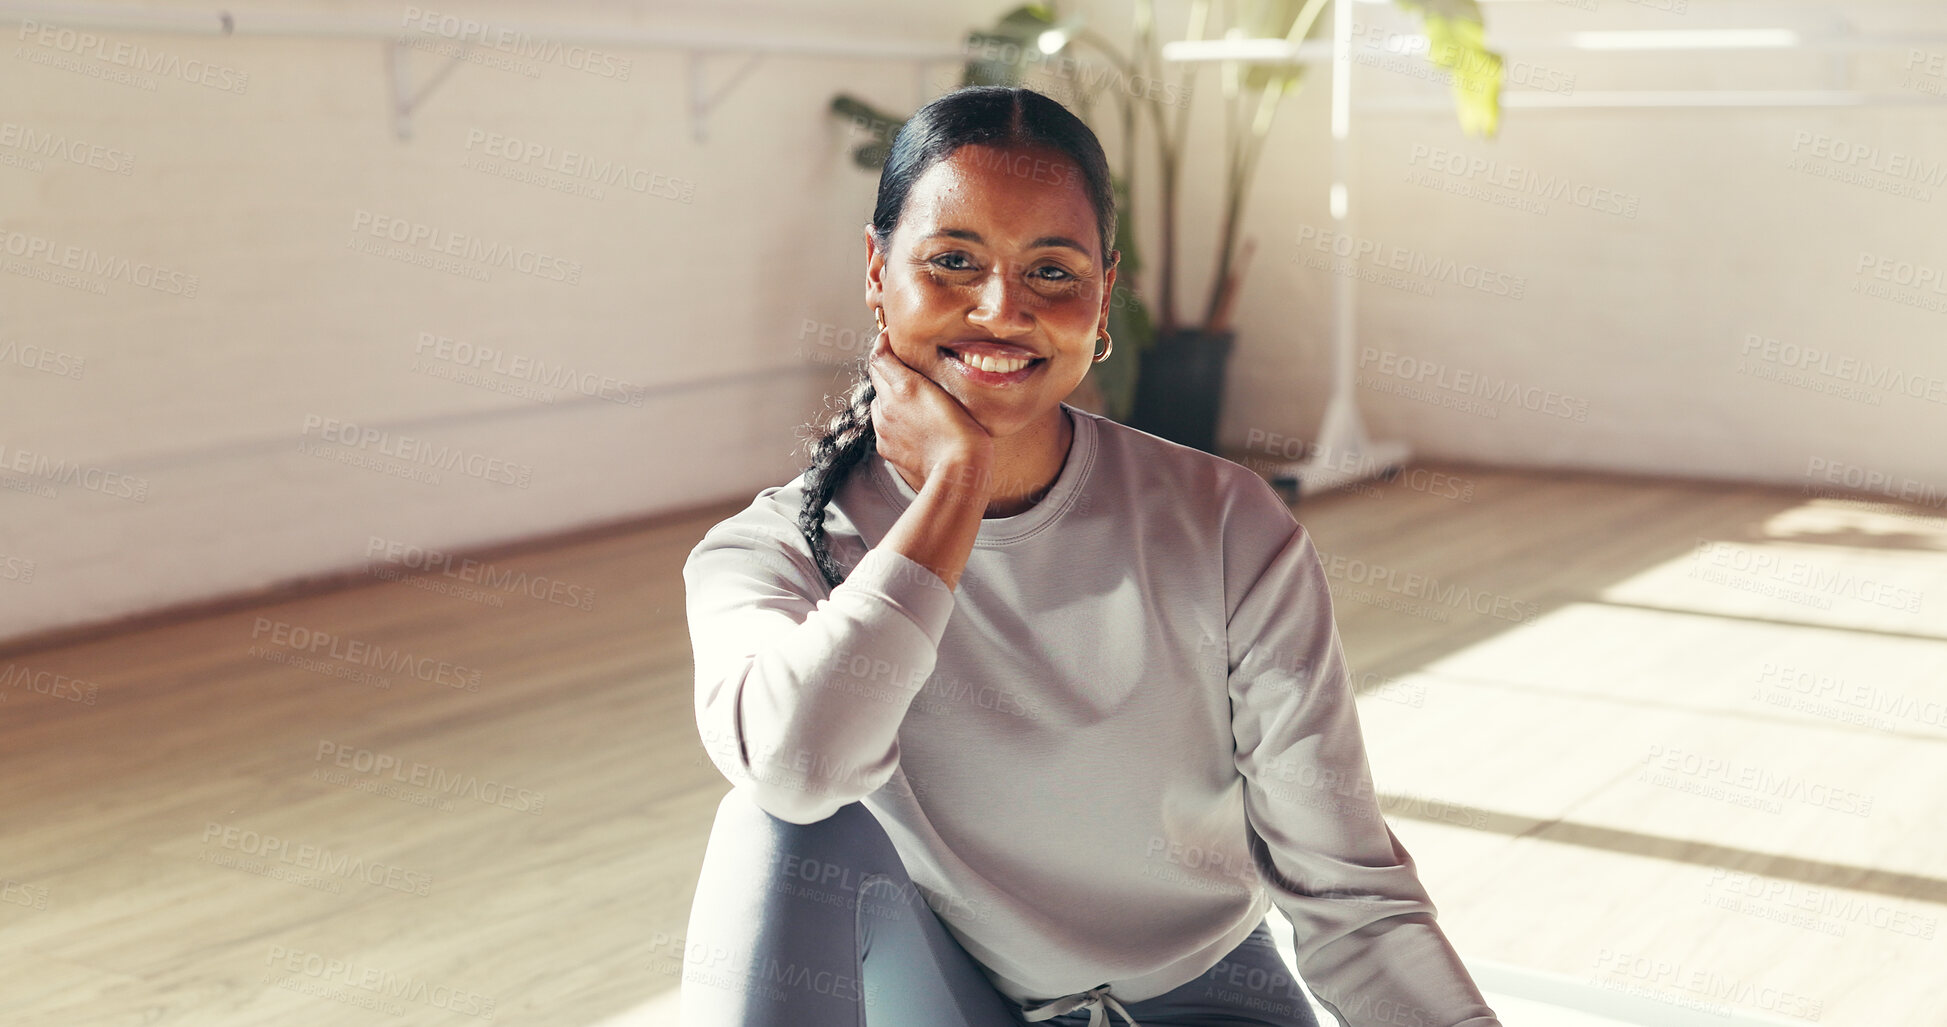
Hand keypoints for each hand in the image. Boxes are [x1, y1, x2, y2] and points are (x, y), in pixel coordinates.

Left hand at [865, 325, 993, 495]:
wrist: (959, 474)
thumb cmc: (964, 434)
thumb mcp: (952, 394)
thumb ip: (928, 375)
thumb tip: (913, 363)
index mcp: (903, 388)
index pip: (879, 356)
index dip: (883, 343)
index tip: (889, 336)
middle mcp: (886, 407)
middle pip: (877, 378)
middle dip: (888, 368)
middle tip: (905, 363)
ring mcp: (884, 430)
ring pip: (880, 404)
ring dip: (891, 397)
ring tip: (914, 399)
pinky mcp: (887, 450)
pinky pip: (885, 428)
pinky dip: (894, 421)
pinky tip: (915, 426)